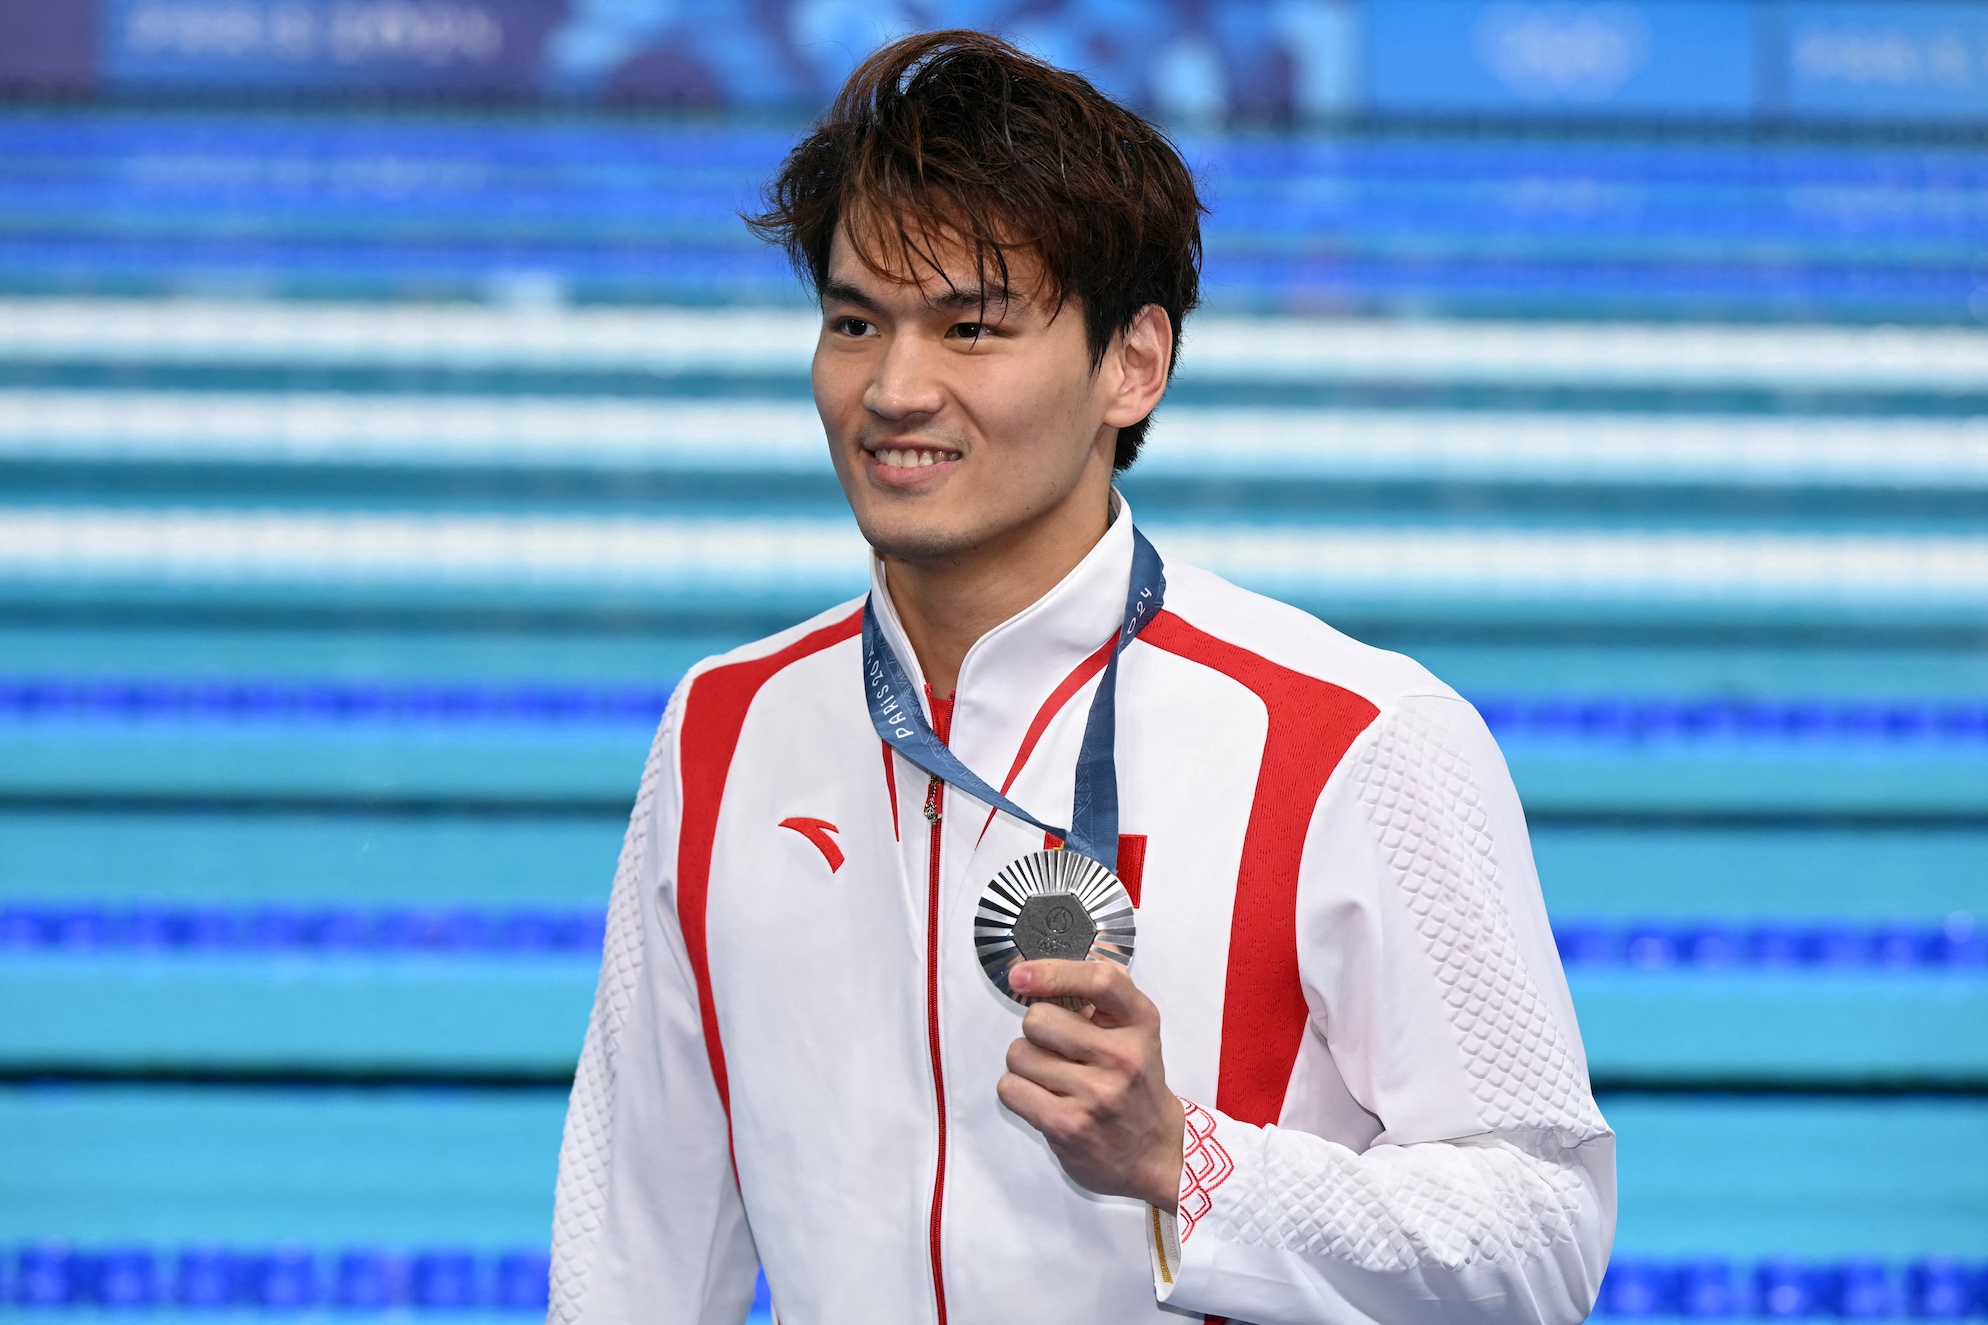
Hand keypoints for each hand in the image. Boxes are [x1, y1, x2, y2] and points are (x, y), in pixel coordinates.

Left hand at [996, 958, 1184, 1210]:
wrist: (1155, 1152)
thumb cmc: (1136, 1085)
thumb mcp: (1136, 1031)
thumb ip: (1101, 996)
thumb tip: (1043, 971)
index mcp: (1141, 1022)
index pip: (1099, 981)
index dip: (1052, 973)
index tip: (1021, 976)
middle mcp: (1123, 1056)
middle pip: (1038, 1019)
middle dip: (1036, 1033)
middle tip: (1057, 1050)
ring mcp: (1097, 1093)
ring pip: (1019, 1054)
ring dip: (1026, 1064)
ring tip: (1054, 1078)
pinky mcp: (1069, 1126)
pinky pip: (1011, 1088)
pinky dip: (1017, 1091)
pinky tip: (1043, 1098)